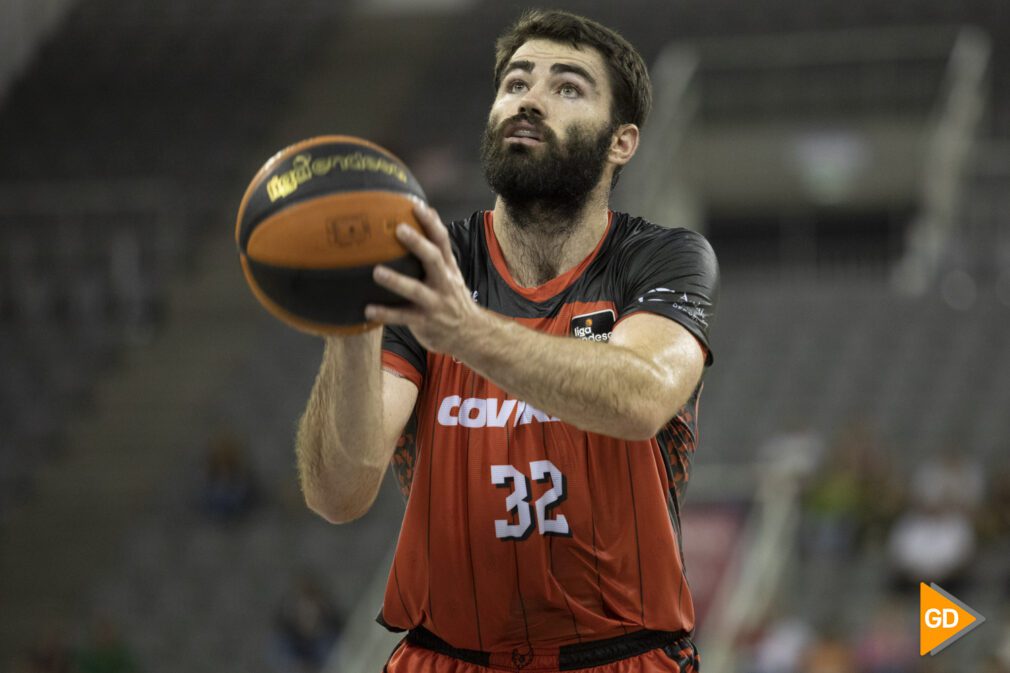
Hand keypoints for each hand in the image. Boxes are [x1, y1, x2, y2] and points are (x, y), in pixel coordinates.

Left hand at [365, 203, 482, 354]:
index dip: (431, 223)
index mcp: (449, 269)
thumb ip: (438, 250)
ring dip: (396, 281)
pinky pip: (403, 318)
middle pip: (433, 259)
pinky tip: (368, 309)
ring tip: (376, 271)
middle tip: (398, 229)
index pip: (442, 241)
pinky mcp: (425, 322)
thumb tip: (428, 213)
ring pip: (416, 290)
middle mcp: (444, 283)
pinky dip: (385, 314)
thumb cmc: (453, 298)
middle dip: (417, 244)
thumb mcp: (451, 274)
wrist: (471, 334)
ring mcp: (435, 303)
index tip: (417, 206)